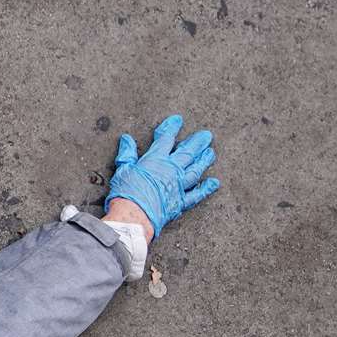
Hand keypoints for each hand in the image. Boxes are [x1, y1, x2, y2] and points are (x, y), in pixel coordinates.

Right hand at [105, 114, 219, 238]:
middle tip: (206, 135)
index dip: (171, 128)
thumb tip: (126, 139)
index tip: (177, 120)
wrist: (133, 216)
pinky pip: (197, 194)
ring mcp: (179, 186)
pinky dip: (205, 188)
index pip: (166, 139)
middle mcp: (171, 170)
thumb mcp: (123, 169)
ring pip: (196, 170)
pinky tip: (213, 183)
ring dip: (204, 160)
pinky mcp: (180, 202)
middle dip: (197, 142)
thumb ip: (127, 154)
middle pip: (187, 152)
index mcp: (156, 160)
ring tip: (211, 153)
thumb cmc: (126, 193)